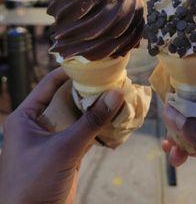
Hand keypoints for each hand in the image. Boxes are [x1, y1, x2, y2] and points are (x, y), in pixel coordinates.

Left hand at [0, 68, 123, 203]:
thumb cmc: (34, 184)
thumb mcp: (63, 149)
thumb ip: (90, 122)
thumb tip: (116, 94)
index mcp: (25, 117)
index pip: (48, 85)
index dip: (70, 72)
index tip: (92, 63)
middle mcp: (38, 125)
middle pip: (66, 99)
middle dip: (88, 90)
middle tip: (110, 77)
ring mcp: (53, 140)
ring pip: (77, 117)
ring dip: (95, 109)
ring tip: (117, 94)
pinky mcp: (65, 154)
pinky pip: (84, 134)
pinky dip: (98, 127)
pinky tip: (115, 118)